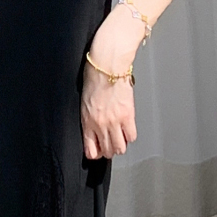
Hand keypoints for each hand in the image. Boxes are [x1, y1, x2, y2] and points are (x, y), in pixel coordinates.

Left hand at [81, 5, 144, 159]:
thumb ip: (88, 117)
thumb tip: (92, 127)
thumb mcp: (84, 101)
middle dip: (109, 150)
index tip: (97, 151)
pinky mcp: (128, 115)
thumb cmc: (94, 76)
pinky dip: (129, 135)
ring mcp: (115, 121)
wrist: (107, 64)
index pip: (90, 149)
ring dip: (120, 145)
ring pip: (120, 148)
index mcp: (87, 121)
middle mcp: (100, 124)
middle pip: (108, 151)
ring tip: (119, 137)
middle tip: (110, 144)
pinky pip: (131, 136)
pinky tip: (126, 129)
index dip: (95, 153)